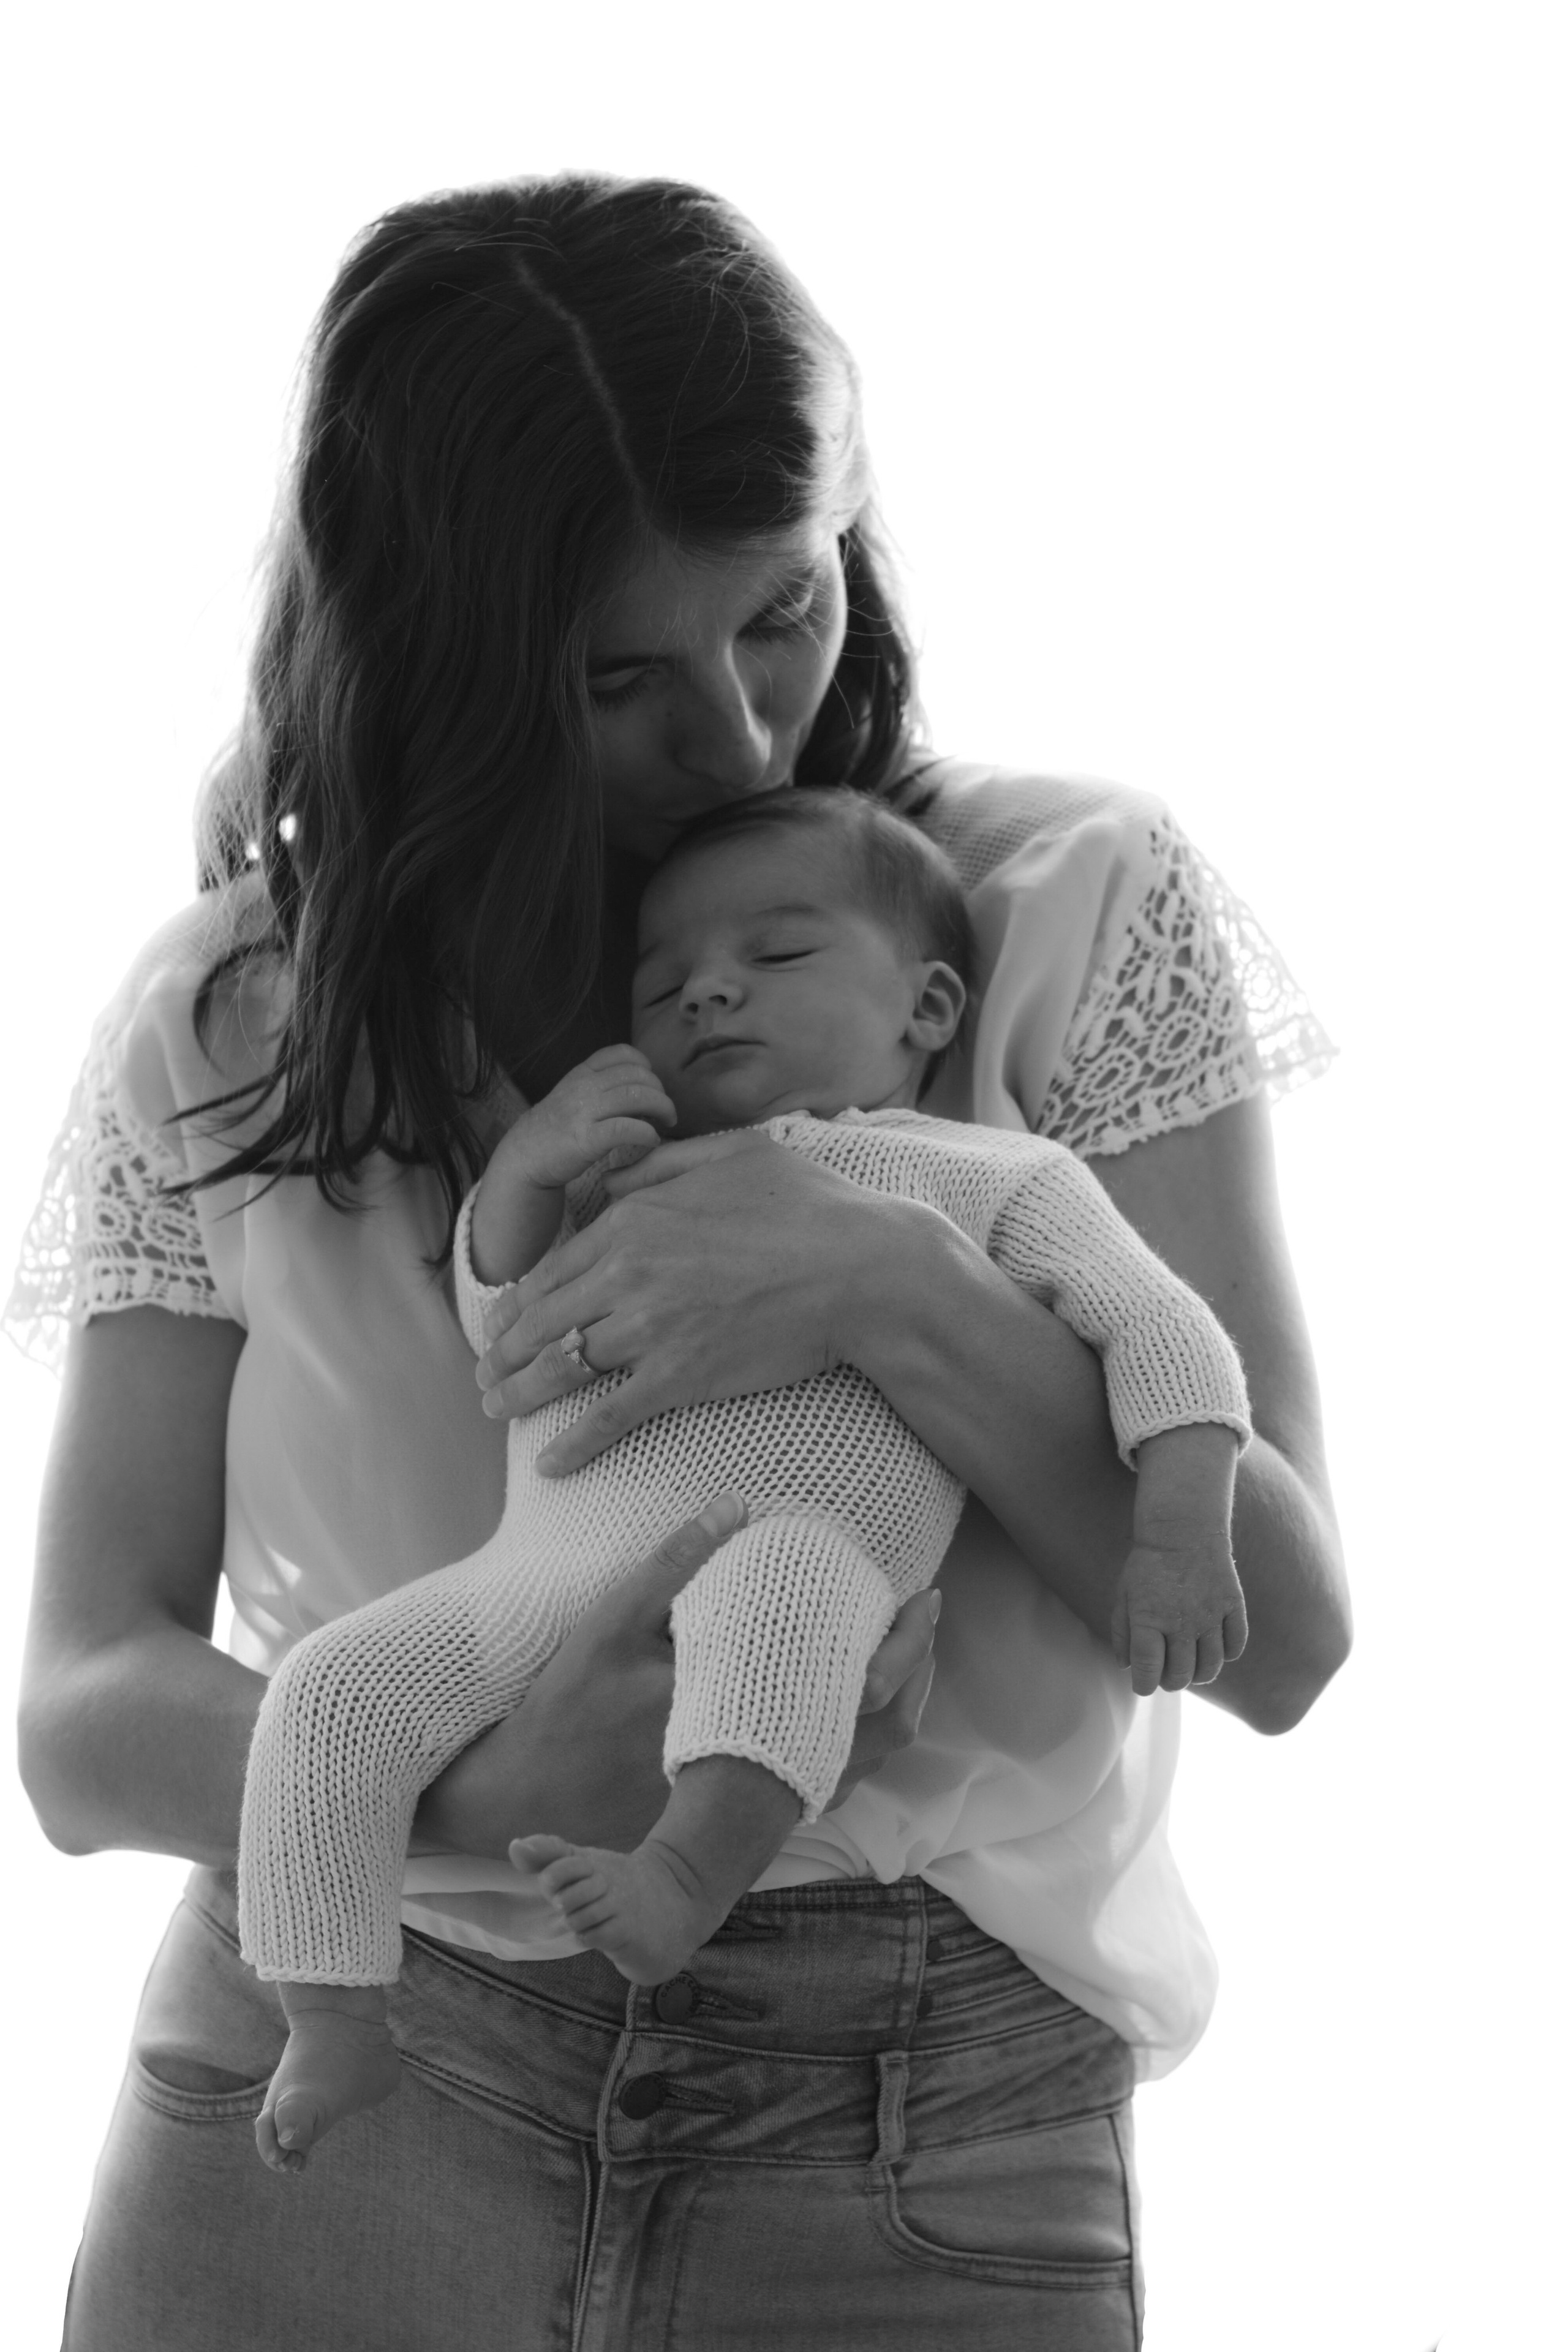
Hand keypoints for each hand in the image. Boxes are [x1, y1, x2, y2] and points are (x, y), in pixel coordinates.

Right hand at [411, 1496, 941, 1855]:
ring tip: (909, 1654)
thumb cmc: (565, 1709)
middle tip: (929, 1614)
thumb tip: (735, 1507)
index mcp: (739, 1716)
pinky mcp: (744, 1820)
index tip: (922, 1596)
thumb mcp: (608, 1625)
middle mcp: (760, 1771)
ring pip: (860, 1766)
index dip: (902, 1644)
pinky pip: (827, 1787)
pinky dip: (859, 1744)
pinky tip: (856, 1703)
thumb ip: (673, 1566)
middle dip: (913, 1670)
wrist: (528, 1802)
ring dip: (895, 1708)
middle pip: (876, 1733)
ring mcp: (756, 1805)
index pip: (851, 1688)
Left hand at [475, 1129, 922, 1472]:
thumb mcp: (729, 1154)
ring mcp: (651, 1327)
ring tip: (498, 1411)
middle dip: (503, 1352)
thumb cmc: (809, 1205)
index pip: (554, 1268)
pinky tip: (550, 1463)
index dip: (521, 1303)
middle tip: (484, 1375)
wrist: (863, 1270)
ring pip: (563, 1367)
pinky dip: (574, 1443)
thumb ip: (660, 1166)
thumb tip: (613, 1179)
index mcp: (633, 1219)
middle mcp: (628, 1271)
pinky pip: (610, 1416)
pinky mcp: (681, 1376)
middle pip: (543, 1319)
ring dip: (520, 1394)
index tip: (504, 1325)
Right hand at [494, 1045, 675, 1191]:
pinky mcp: (585, 1140)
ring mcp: (583, 1112)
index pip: (622, 1053)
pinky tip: (651, 1140)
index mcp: (581, 1074)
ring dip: (661, 1109)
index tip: (652, 1086)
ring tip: (666, 1123)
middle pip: (637, 1076)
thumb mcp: (573, 1095)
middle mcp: (582, 1087)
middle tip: (666, 1111)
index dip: (646, 1066)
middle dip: (660, 1092)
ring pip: (636, 1097)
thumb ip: (601, 1085)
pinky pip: (626, 1129)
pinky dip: (647, 1133)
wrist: (524, 1157)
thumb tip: (642, 1087)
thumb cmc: (556, 1129)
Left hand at [1109, 1534, 1248, 1696]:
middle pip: (1181, 1676)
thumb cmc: (1148, 1565)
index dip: (1144, 1684)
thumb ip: (1122, 1633)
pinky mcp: (1233, 1606)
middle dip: (1170, 1682)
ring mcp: (1210, 1615)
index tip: (1144, 1682)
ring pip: (1210, 1668)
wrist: (1183, 1529)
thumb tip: (1127, 1667)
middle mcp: (1181, 1622)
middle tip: (1167, 1673)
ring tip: (1190, 1664)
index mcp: (1148, 1619)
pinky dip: (1226, 1655)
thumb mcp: (1124, 1595)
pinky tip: (1213, 1645)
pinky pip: (1235, 1647)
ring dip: (1199, 1675)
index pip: (1148, 1670)